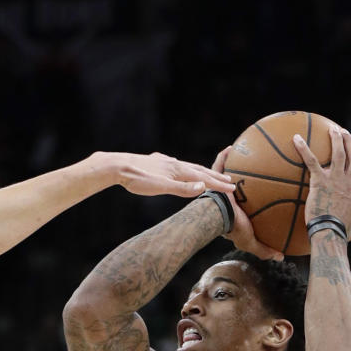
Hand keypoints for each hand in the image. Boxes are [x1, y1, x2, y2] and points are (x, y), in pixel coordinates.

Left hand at [107, 151, 235, 197]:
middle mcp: (174, 163)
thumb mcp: (161, 187)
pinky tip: (178, 168)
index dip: (218, 185)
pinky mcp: (155, 162)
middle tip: (229, 181)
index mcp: (178, 170)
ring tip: (208, 174)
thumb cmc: (138, 179)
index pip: (203, 178)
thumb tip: (203, 186)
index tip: (233, 189)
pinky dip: (185, 169)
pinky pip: (176, 166)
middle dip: (215, 177)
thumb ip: (182, 188)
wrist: (117, 166)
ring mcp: (164, 161)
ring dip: (200, 172)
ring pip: (187, 167)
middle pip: (199, 170)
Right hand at [210, 147, 282, 260]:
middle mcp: (227, 198)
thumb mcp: (251, 241)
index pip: (243, 206)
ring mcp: (220, 188)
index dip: (249, 202)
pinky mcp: (215, 180)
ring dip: (232, 166)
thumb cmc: (232, 227)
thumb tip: (281, 256)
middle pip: (234, 187)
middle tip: (252, 173)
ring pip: (226, 175)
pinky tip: (232, 147)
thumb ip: (264, 249)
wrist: (217, 215)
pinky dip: (223, 156)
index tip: (259, 197)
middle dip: (239, 182)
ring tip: (244, 154)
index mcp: (235, 212)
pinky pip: (219, 164)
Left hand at [293, 128, 350, 235]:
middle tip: (343, 132)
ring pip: (339, 152)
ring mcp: (336, 179)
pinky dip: (303, 148)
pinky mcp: (320, 181)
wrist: (330, 233)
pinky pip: (312, 161)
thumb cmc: (340, 233)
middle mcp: (350, 181)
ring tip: (332, 129)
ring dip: (336, 138)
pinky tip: (296, 139)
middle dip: (350, 141)